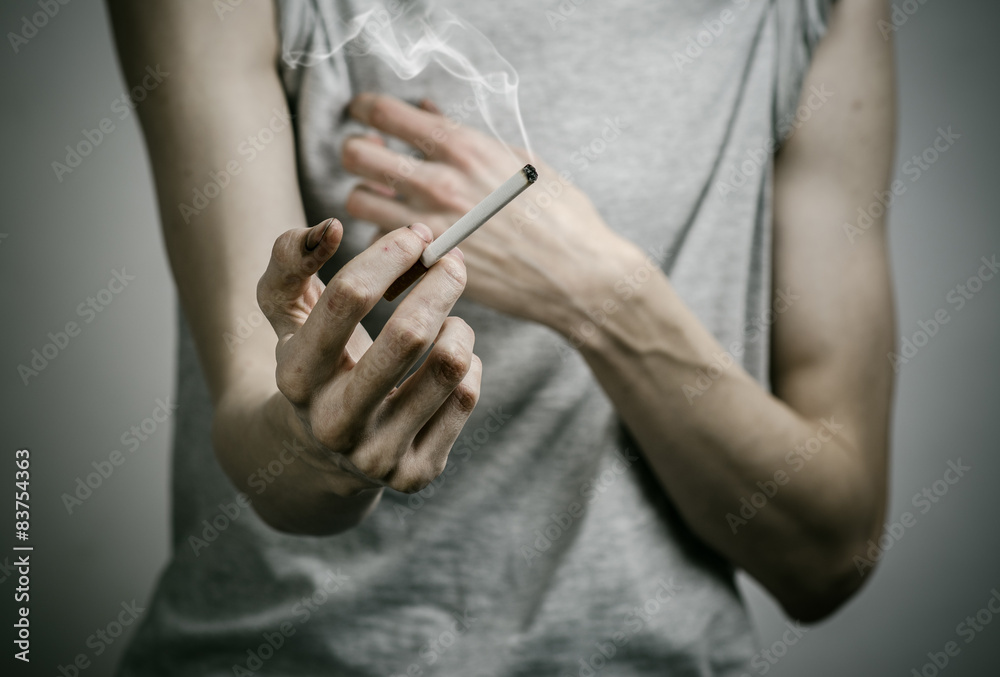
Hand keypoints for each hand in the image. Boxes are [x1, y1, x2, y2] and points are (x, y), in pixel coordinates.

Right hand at [256, 217, 480, 495]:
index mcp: (297, 376)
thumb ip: (289, 258)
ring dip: (458, 325)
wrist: (318, 454)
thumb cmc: (312, 361)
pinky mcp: (416, 473)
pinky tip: (445, 363)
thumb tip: (330, 227)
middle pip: (410, 334)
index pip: (350, 298)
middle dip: (441, 282)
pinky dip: (467, 363)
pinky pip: (467, 395)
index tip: (417, 236)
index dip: (390, 254)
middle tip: (451, 260)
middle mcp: (334, 423)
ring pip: (451, 365)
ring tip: (445, 320)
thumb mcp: (286, 311)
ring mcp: (378, 455)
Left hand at [341, 93, 645, 332]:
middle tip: (368, 156)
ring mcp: (430, 227)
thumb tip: (427, 113)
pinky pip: (381, 244)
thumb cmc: (561, 215)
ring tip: (384, 198)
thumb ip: (465, 136)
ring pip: (356, 200)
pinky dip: (385, 237)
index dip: (365, 108)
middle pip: (355, 154)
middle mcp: (438, 183)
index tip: (364, 113)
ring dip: (365, 194)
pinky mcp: (429, 265)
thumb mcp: (519, 159)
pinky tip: (406, 236)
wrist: (580, 276)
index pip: (385, 113)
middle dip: (356, 150)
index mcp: (462, 148)